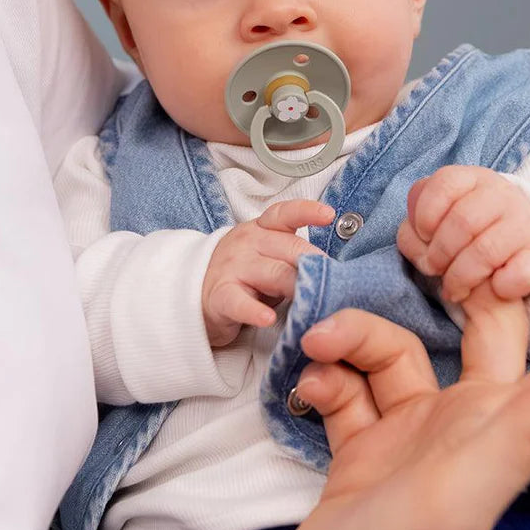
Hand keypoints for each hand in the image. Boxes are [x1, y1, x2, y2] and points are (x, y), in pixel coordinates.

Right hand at [202, 200, 331, 345]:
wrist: (190, 293)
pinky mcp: (220, 296)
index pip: (285, 214)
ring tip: (314, 301)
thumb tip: (333, 270)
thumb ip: (293, 257)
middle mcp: (248, 243)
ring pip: (274, 274)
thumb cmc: (240, 275)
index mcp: (262, 229)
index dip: (307, 211)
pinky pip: (240, 302)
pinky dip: (254, 310)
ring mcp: (233, 268)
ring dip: (298, 287)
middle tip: (338, 283)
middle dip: (317, 266)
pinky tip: (267, 317)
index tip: (328, 214)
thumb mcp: (266, 256)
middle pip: (291, 249)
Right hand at [289, 242, 529, 529]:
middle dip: (451, 292)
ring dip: (353, 339)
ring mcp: (412, 434)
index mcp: (502, 431)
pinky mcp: (365, 447)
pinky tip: (309, 387)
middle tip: (425, 255)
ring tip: (319, 344)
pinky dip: (327, 379)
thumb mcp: (466, 486)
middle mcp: (465, 425)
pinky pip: (351, 389)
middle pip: (475, 334)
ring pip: (393, 353)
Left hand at [397, 166, 529, 301]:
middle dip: (439, 253)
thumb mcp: (434, 215)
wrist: (507, 239)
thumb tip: (416, 237)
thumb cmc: (460, 227)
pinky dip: (502, 286)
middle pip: (462, 221)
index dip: (424, 216)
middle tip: (433, 269)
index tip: (423, 235)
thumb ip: (415, 221)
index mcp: (471, 178)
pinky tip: (492, 288)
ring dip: (460, 277)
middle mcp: (500, 194)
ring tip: (452, 288)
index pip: (443, 184)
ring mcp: (522, 222)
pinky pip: (521, 274)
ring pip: (485, 251)